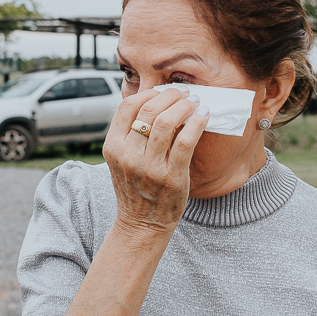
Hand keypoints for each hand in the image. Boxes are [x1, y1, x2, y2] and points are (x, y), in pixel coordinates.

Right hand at [103, 87, 208, 232]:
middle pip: (149, 110)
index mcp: (113, 147)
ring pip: (167, 122)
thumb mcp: (121, 159)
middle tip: (184, 93)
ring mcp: (149, 167)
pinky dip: (197, 123)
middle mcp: (128, 155)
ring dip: (185, 106)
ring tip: (194, 102)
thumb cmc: (135, 188)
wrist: (142, 224)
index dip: (149, 93)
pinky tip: (203, 116)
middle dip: (170, 95)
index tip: (164, 91)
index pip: (128, 106)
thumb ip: (130, 134)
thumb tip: (156, 102)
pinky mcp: (171, 176)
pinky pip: (185, 141)